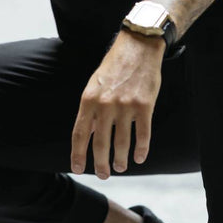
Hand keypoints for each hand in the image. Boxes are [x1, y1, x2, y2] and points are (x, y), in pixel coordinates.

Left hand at [71, 30, 165, 178]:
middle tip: (104, 174)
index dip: (78, 154)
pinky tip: (140, 157)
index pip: (80, 133)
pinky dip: (141, 149)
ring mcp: (125, 105)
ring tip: (120, 167)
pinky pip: (143, 134)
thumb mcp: (95, 85)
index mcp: (88, 99)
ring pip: (122, 142)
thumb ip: (91, 110)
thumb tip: (88, 135)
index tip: (78, 168)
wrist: (138, 47)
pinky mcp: (145, 105)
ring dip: (120, 159)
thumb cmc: (114, 67)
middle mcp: (105, 104)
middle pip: (101, 143)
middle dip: (101, 164)